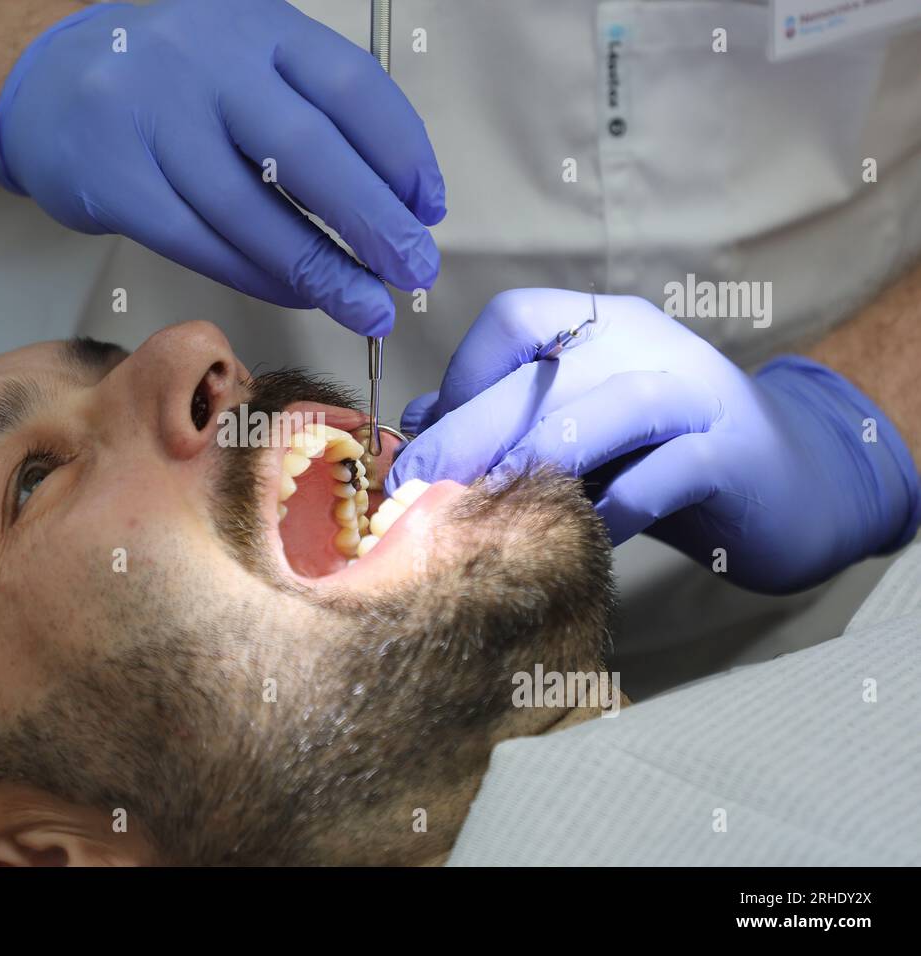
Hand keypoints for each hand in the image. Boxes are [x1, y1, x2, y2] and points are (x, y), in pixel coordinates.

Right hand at [0, 0, 445, 336]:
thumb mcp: (242, 57)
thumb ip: (307, 107)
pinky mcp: (116, 180)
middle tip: (412, 269)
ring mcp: (155, 120)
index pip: (350, 87)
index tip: (428, 208)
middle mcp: (206, 62)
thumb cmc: (167, 80)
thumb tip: (393, 197)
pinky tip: (296, 295)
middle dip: (372, 221)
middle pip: (308, 153)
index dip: (401, 154)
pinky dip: (257, 276)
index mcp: (256, 25)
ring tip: (364, 306)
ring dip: (319, 269)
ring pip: (252, 211)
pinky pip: (200, 242)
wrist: (43, 82)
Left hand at [387, 289, 919, 592]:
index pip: (516, 319)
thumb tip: (418, 423)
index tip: (432, 441)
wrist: (793, 485)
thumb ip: (507, 421)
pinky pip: (670, 472)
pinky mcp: (736, 453)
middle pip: (548, 368)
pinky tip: (583, 536)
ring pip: (614, 405)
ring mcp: (699, 393)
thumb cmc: (662, 459)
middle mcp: (649, 343)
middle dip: (472, 428)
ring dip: (541, 453)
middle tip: (419, 485)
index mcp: (603, 326)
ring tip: (488, 501)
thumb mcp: (578, 432)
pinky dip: (620, 505)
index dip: (462, 376)